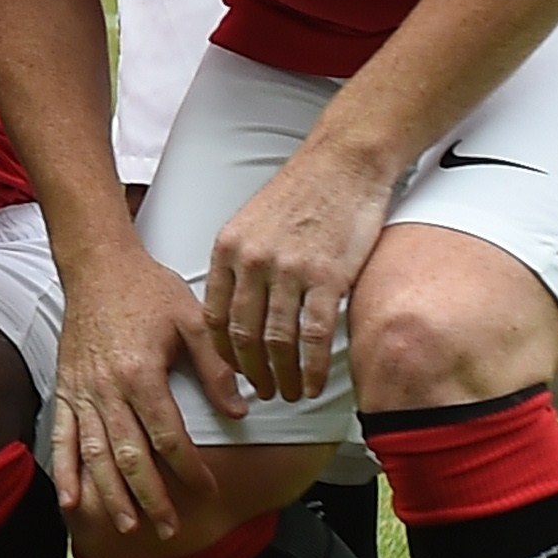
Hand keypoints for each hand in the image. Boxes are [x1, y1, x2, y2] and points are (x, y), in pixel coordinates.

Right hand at [45, 251, 242, 543]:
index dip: (188, 468)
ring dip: (110, 494)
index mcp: (141, 373)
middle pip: (129, 455)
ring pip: (94, 454)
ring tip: (127, 526)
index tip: (206, 489)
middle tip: (169, 528)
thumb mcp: (193, 321)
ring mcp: (82, 391)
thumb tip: (241, 413)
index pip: (167, 436)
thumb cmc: (147, 291)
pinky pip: (62, 437)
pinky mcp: (65, 389)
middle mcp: (107, 389)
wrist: (97, 267)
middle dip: (150, 496)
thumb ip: (217, 368)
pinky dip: (65, 471)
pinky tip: (71, 500)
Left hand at [204, 146, 396, 407]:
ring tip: (287, 394)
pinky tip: (313, 384)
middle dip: (250, 373)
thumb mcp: (251, 222)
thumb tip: (240, 307)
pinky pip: (314, 336)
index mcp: (228, 247)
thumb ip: (242, 262)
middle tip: (260, 392)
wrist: (343, 163)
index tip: (233, 371)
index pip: (214, 315)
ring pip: (276, 341)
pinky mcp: (327, 277)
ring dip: (281, 376)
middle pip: (241, 334)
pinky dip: (312, 368)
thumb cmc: (302, 193)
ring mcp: (289, 270)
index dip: (222, 351)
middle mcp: (252, 260)